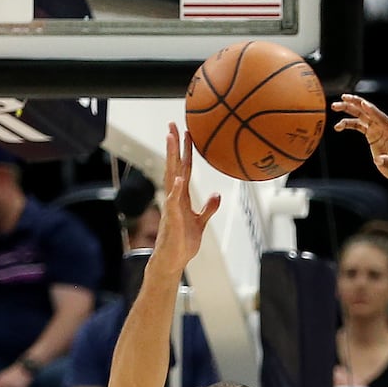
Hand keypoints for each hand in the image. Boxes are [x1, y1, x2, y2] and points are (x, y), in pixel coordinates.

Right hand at [155, 123, 220, 273]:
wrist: (173, 261)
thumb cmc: (183, 243)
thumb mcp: (201, 222)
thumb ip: (208, 208)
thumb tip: (217, 195)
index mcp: (182, 197)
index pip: (184, 168)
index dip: (186, 151)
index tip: (186, 133)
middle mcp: (175, 197)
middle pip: (174, 166)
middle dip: (174, 146)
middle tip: (173, 125)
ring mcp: (172, 206)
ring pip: (171, 177)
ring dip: (171, 158)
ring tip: (171, 140)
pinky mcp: (172, 219)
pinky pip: (174, 202)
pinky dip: (176, 190)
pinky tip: (178, 179)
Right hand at [331, 94, 387, 185]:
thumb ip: (386, 161)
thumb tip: (378, 160)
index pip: (381, 117)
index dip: (371, 110)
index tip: (362, 103)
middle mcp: (385, 125)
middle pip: (368, 111)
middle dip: (356, 103)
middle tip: (343, 97)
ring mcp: (377, 128)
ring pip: (361, 115)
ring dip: (348, 110)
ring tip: (335, 107)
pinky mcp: (372, 133)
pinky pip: (358, 125)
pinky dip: (348, 124)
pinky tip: (338, 126)